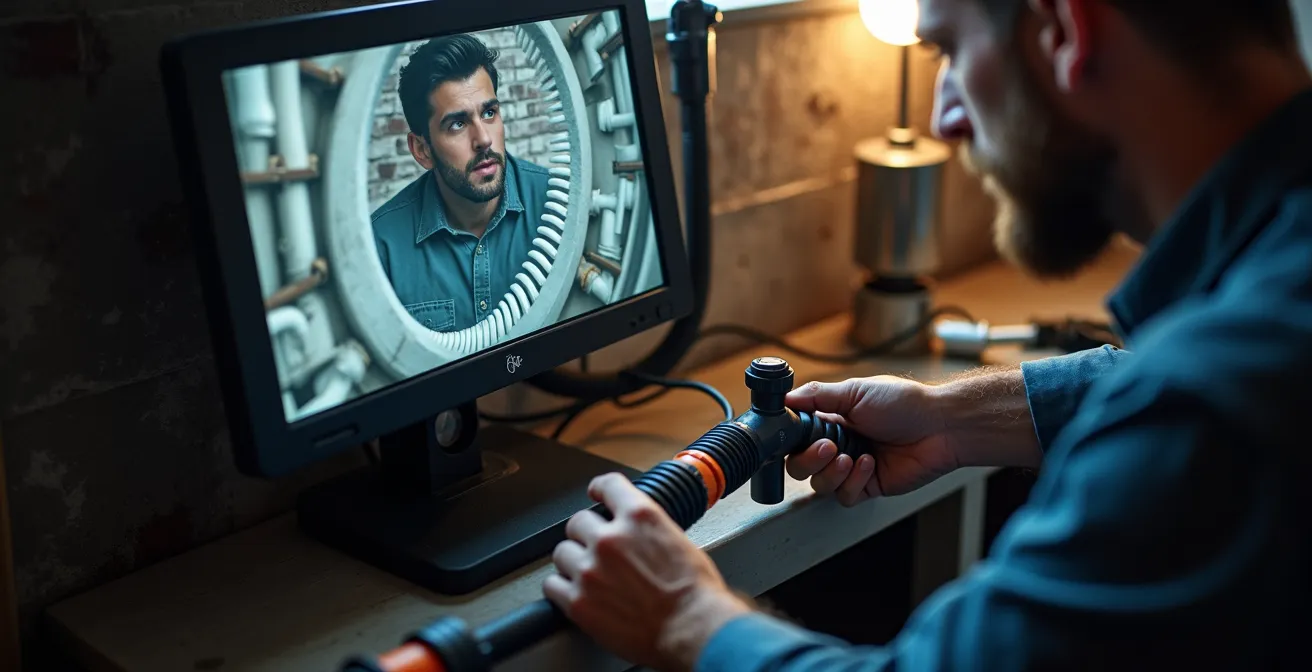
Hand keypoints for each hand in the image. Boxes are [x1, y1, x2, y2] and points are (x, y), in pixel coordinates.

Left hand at [544, 473, 752, 670]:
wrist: (693, 629)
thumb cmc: (695, 595)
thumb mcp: (679, 542)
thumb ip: (649, 531)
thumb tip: (638, 534)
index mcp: (639, 517)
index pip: (608, 486)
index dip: (599, 489)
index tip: (596, 493)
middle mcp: (610, 538)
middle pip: (578, 522)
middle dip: (587, 535)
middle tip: (599, 552)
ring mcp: (590, 570)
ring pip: (562, 553)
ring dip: (574, 562)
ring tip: (590, 576)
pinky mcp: (579, 602)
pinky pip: (552, 586)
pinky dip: (561, 589)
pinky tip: (575, 594)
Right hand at [784, 376, 959, 505]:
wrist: (940, 427)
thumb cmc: (904, 404)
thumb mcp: (856, 391)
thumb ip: (817, 395)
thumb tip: (785, 396)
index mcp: (830, 421)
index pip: (795, 437)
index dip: (789, 441)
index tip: (791, 437)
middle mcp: (838, 445)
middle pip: (800, 466)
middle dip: (809, 460)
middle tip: (828, 449)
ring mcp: (851, 468)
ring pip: (820, 485)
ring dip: (831, 473)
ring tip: (850, 457)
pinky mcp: (868, 487)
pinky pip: (845, 496)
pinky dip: (853, 482)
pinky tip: (869, 465)